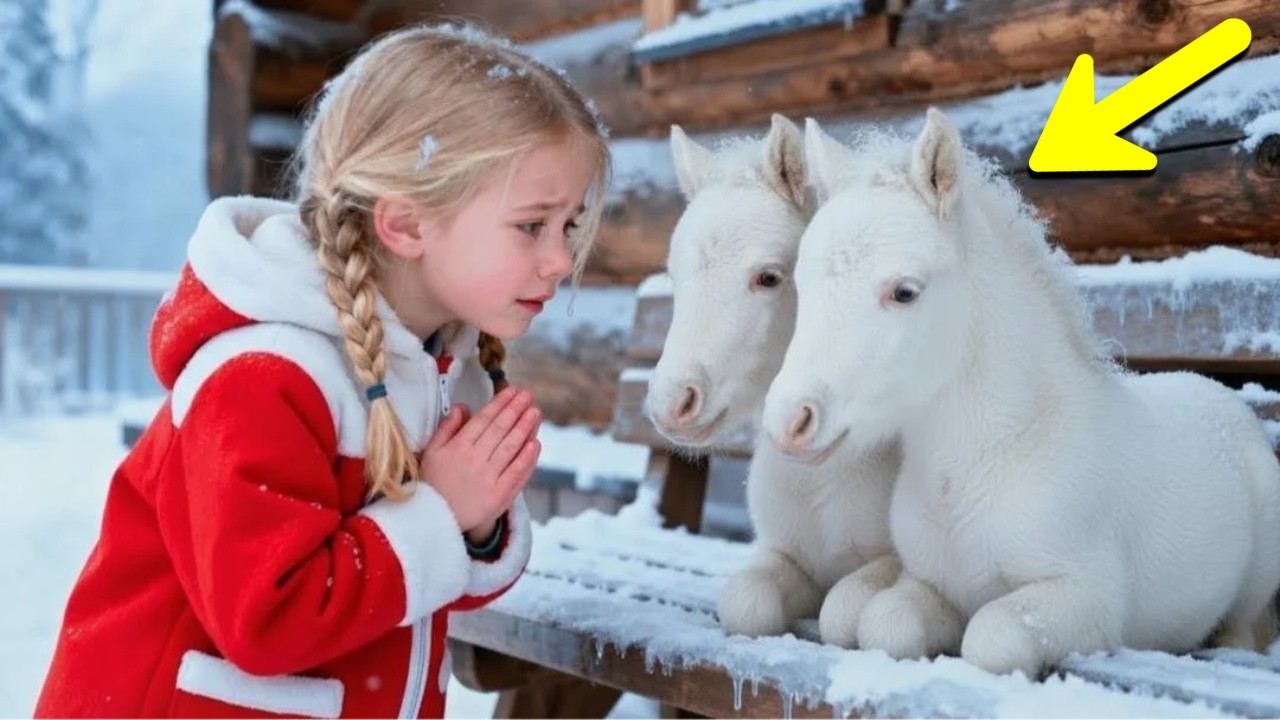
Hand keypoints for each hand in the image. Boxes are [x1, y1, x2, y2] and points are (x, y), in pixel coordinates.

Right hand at [419, 387, 540, 533]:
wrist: (433, 520)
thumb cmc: (433, 483)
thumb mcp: (431, 452)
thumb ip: (447, 428)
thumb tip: (463, 407)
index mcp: (457, 447)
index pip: (483, 420)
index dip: (500, 404)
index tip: (512, 392)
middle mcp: (474, 460)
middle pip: (500, 430)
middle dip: (515, 410)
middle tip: (528, 397)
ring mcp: (488, 478)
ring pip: (510, 448)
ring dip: (525, 428)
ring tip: (535, 413)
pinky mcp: (499, 496)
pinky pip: (516, 473)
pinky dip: (527, 458)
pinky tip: (535, 443)